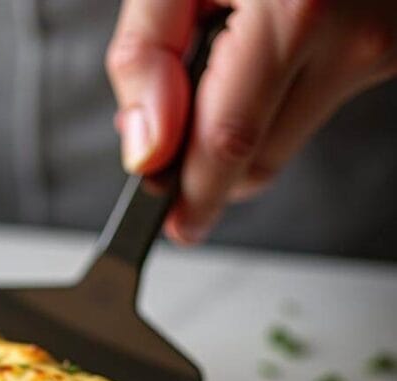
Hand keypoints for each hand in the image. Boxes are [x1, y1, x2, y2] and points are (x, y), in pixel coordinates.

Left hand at [106, 0, 396, 243]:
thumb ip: (148, 54)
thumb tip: (144, 149)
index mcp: (292, 11)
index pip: (227, 146)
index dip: (191, 199)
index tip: (171, 225)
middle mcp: (350, 39)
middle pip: (257, 163)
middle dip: (208, 168)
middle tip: (178, 135)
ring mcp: (380, 51)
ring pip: (286, 141)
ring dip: (244, 131)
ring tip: (230, 62)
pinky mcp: (392, 53)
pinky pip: (317, 107)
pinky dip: (279, 100)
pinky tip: (270, 50)